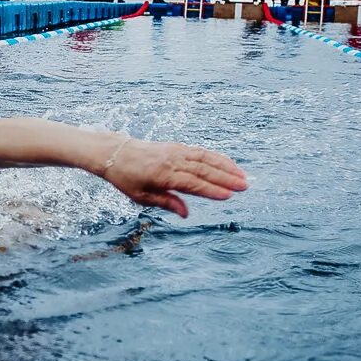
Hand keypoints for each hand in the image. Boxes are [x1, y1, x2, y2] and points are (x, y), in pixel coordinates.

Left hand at [101, 138, 246, 217]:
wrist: (115, 153)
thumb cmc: (127, 178)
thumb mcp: (141, 197)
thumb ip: (166, 203)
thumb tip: (186, 213)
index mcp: (162, 175)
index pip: (192, 183)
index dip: (211, 190)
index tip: (228, 196)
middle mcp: (171, 161)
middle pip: (203, 170)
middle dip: (226, 178)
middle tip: (244, 187)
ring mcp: (175, 151)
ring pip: (205, 158)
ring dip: (226, 166)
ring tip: (243, 176)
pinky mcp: (177, 147)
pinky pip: (201, 152)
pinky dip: (217, 157)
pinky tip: (229, 165)